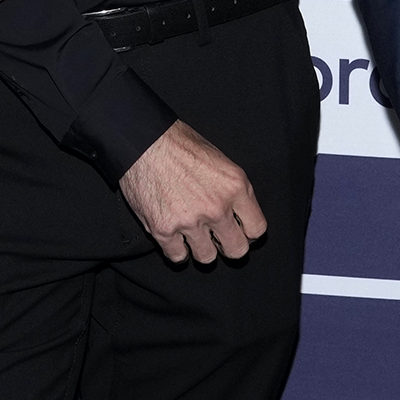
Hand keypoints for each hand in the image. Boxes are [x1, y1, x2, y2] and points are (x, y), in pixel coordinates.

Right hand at [119, 123, 267, 264]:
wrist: (142, 141)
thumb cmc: (178, 144)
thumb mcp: (220, 160)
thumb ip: (233, 190)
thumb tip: (238, 214)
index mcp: (235, 187)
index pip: (257, 230)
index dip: (248, 233)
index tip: (239, 232)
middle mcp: (216, 207)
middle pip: (237, 250)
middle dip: (228, 246)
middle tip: (218, 239)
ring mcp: (190, 221)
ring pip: (207, 257)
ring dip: (201, 249)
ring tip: (193, 235)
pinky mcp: (164, 230)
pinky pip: (178, 257)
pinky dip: (177, 250)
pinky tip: (175, 237)